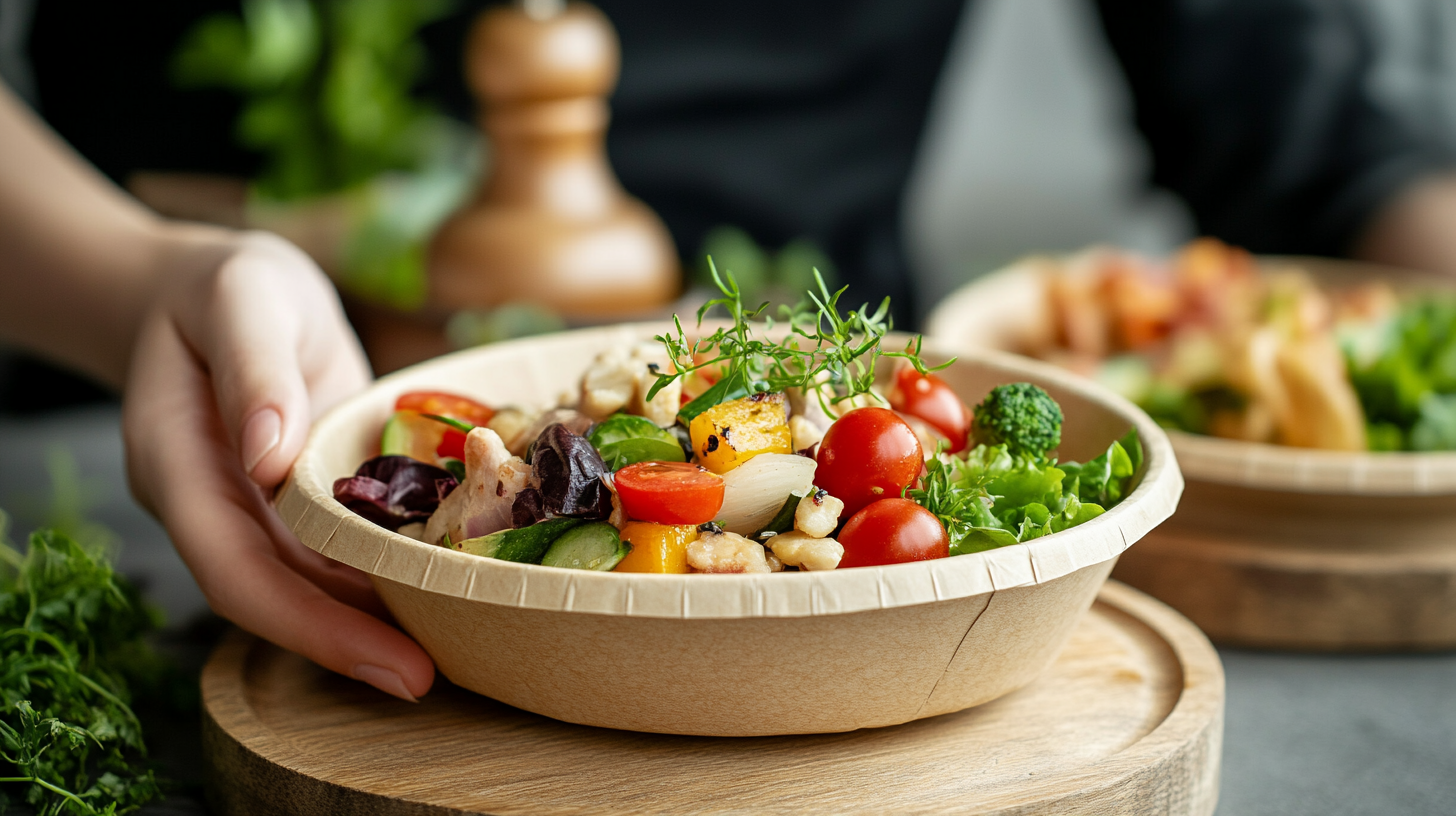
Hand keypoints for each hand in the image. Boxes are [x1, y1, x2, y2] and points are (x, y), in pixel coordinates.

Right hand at [122, 231, 434, 700]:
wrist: (218, 290)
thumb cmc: (226, 286)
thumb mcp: (243, 299)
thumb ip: (254, 371)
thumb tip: (268, 457)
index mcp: (175, 464)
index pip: (233, 569)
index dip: (306, 623)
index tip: (384, 658)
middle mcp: (210, 504)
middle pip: (270, 596)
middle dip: (346, 644)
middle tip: (428, 678)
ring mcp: (251, 510)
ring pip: (304, 585)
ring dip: (369, 620)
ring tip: (450, 646)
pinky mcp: (294, 502)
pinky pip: (333, 551)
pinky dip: (378, 573)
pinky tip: (438, 587)